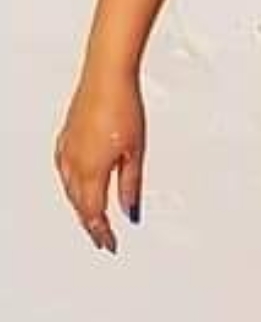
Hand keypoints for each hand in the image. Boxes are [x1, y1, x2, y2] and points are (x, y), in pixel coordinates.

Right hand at [53, 67, 145, 252]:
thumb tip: (130, 210)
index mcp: (91, 170)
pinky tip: (75, 186)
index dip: (102, 232)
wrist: (106, 76)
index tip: (110, 244)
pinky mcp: (65, 137)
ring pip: (69, 189)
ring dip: (80, 207)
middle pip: (79, 204)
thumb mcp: (135, 152)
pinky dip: (70, 186)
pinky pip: (63, 171)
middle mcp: (73, 162)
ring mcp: (66, 149)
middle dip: (91, 223)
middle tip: (102, 238)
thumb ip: (131, 185)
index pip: (94, 213)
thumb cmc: (123, 107)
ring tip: (91, 218)